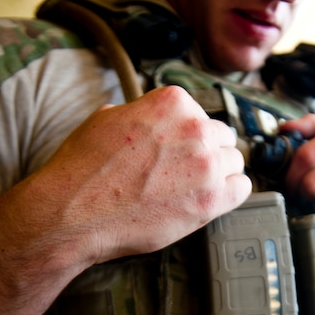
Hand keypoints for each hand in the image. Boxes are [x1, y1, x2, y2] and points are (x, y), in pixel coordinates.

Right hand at [34, 86, 251, 263]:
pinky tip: (211, 200)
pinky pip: (242, 188)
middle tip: (183, 172)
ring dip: (218, 174)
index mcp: (173, 102)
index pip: (200, 115)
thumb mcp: (108, 118)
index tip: (176, 150)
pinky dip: (230, 194)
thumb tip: (154, 118)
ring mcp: (206, 164)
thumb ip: (143, 113)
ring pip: (234, 163)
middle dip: (206, 153)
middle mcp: (196, 128)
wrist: (72, 212)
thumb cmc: (84, 168)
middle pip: (222, 137)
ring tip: (191, 189)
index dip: (187, 136)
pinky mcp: (211, 200)